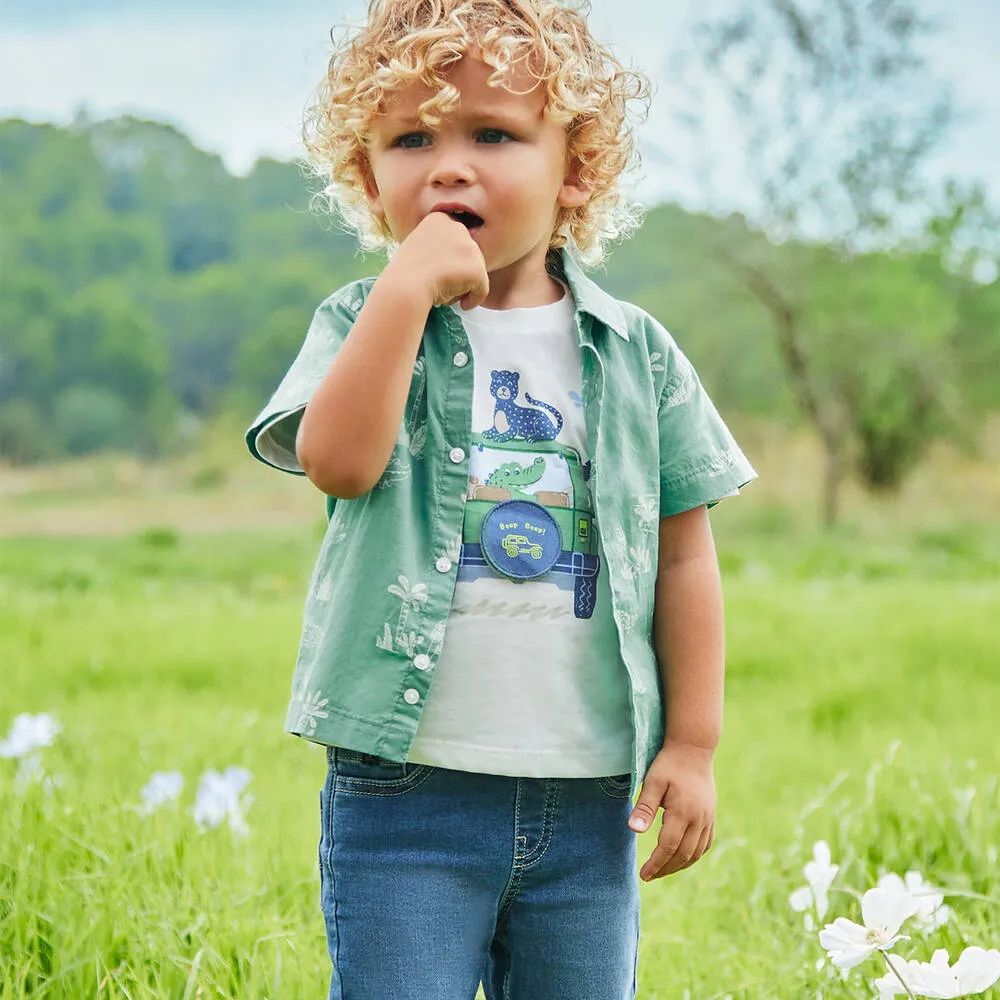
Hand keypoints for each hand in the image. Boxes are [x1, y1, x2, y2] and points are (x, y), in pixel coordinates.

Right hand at [387, 211, 489, 310]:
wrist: (404, 287)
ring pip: (476, 272)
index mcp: (440, 219)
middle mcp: (458, 227)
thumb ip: (437, 247)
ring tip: (445, 294)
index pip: (455, 242)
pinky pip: (483, 289)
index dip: (448, 261)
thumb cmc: (405, 274)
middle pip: (468, 256)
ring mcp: (469, 247)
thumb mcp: (417, 248)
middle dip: (459, 274)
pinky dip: (474, 300)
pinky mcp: (477, 268)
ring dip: (464, 286)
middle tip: (442, 287)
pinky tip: (462, 305)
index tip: (435, 273)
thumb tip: (451, 259)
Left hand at [628, 741, 715, 880]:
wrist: (694, 749)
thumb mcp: (653, 781)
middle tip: (649, 876)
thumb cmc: (669, 764)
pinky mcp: (711, 816)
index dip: (656, 864)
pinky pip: (705, 844)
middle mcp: (699, 819)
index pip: (668, 847)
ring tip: (662, 870)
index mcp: (683, 812)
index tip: (644, 874)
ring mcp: (708, 818)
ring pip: (696, 852)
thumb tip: (634, 830)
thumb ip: (644, 806)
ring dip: (680, 865)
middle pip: (683, 854)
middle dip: (666, 869)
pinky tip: (682, 858)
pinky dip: (694, 855)